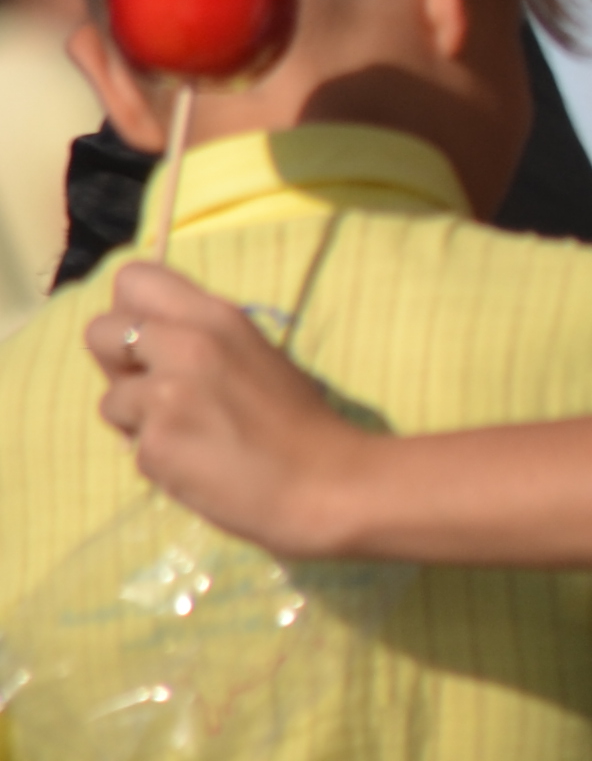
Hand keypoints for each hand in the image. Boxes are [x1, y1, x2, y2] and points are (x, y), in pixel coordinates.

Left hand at [86, 260, 375, 557]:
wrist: (324, 480)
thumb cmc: (298, 419)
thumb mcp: (254, 353)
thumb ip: (200, 338)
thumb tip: (146, 343)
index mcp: (217, 316)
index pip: (133, 279)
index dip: (131, 311)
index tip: (154, 340)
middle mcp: (186, 346)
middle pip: (99, 331)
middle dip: (114, 362)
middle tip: (152, 387)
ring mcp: (166, 396)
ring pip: (109, 400)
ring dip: (137, 420)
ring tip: (186, 432)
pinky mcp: (155, 445)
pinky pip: (133, 447)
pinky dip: (159, 457)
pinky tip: (197, 461)